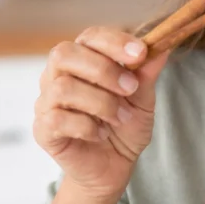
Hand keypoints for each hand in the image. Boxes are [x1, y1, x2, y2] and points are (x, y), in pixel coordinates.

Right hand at [33, 26, 167, 199]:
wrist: (113, 167)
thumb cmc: (124, 126)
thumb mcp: (142, 100)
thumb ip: (147, 74)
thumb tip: (162, 48)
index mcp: (83, 59)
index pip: (90, 37)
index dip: (114, 42)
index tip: (141, 53)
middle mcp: (58, 75)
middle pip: (64, 54)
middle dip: (103, 69)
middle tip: (130, 88)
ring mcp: (46, 102)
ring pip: (63, 88)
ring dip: (100, 102)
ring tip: (121, 117)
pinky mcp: (43, 129)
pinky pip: (57, 119)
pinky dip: (86, 126)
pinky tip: (100, 133)